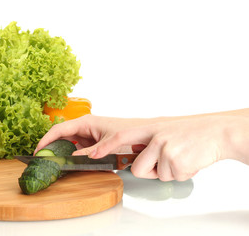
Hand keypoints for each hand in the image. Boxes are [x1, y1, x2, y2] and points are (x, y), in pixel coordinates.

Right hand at [35, 114, 146, 154]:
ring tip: (51, 163)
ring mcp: (87, 135)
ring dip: (59, 152)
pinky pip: (76, 148)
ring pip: (67, 143)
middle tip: (41, 160)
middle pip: (59, 136)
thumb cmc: (129, 132)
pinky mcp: (91, 142)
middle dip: (49, 146)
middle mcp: (83, 127)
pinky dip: (70, 155)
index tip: (37, 151)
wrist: (144, 134)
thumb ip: (93, 152)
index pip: (59, 129)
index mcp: (85, 122)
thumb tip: (75, 158)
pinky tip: (67, 164)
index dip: (46, 140)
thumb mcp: (110, 143)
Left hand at [90, 116, 248, 180]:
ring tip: (181, 157)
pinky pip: (171, 178)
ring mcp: (166, 149)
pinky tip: (189, 160)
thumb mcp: (165, 132)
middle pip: (136, 168)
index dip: (105, 146)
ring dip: (168, 172)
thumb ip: (148, 142)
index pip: (120, 137)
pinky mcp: (177, 161)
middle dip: (149, 172)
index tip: (90, 154)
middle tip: (166, 162)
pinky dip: (181, 174)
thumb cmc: (191, 134)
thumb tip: (136, 157)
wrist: (217, 133)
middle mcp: (155, 137)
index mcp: (150, 129)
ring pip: (156, 175)